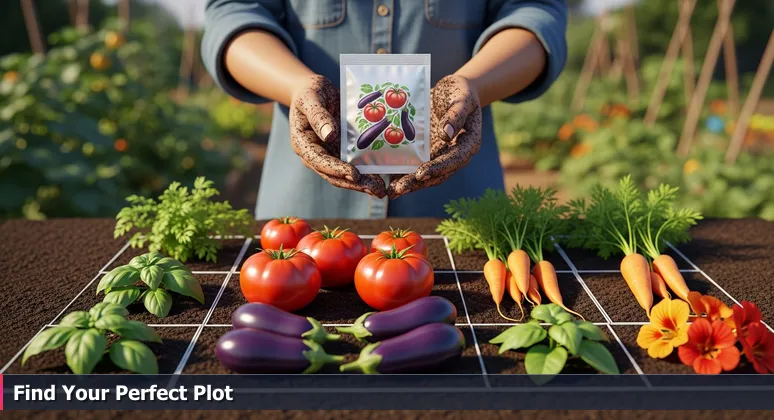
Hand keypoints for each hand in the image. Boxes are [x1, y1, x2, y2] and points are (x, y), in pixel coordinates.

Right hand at [289, 75, 386, 197]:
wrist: (313, 90)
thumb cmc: (309, 91)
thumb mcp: (310, 98)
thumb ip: (318, 116)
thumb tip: (329, 135)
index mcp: (303, 144)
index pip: (319, 161)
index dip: (337, 169)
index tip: (354, 175)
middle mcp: (315, 154)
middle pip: (334, 174)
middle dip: (355, 184)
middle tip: (376, 190)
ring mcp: (329, 154)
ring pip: (345, 174)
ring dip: (363, 183)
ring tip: (381, 190)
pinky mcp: (340, 151)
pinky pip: (353, 164)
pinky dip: (366, 171)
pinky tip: (382, 176)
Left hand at [387, 74, 481, 198]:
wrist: (454, 90)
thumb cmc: (461, 92)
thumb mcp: (462, 99)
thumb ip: (456, 116)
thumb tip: (446, 135)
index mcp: (468, 144)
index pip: (453, 160)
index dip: (437, 168)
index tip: (421, 174)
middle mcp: (453, 154)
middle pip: (437, 173)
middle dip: (417, 183)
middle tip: (399, 189)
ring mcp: (439, 154)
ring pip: (425, 173)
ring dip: (408, 183)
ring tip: (391, 192)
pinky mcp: (427, 151)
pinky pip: (415, 164)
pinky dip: (403, 172)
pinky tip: (386, 179)